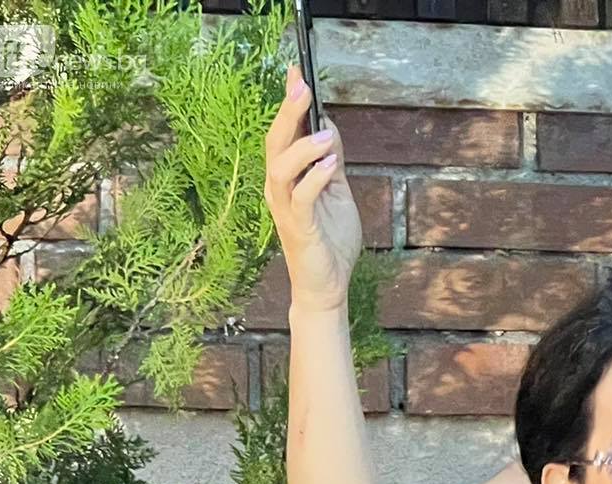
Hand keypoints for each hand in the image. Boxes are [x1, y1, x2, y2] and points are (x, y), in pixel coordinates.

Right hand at [263, 65, 362, 314]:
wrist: (328, 285)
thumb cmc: (330, 240)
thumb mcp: (336, 191)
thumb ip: (329, 161)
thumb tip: (328, 126)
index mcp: (287, 177)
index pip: (283, 133)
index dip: (288, 102)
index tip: (296, 71)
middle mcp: (278, 188)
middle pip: (275, 143)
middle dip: (288, 113)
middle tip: (302, 86)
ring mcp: (285, 208)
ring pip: (281, 168)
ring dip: (302, 147)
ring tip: (325, 135)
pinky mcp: (299, 228)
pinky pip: (300, 198)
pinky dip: (313, 179)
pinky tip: (329, 166)